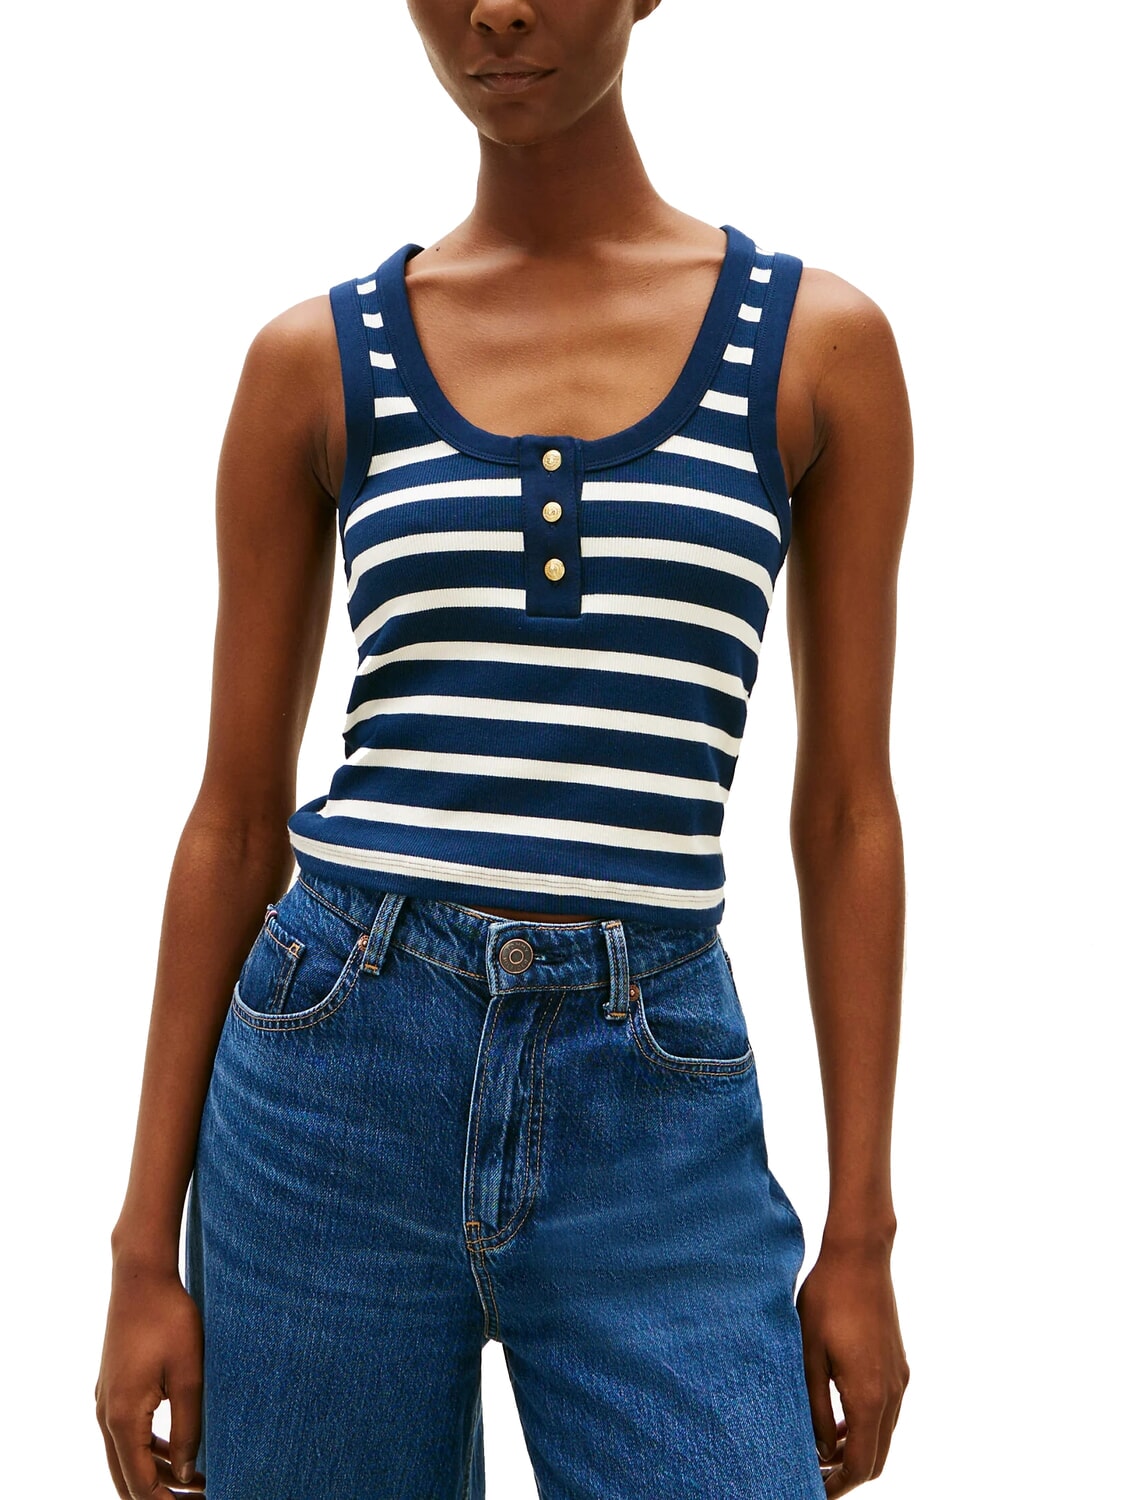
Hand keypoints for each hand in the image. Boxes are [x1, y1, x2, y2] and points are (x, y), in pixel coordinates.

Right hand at [95, 1259, 205, 1496]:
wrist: (142, 1277)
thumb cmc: (170, 1319)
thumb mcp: (189, 1374)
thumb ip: (189, 1427)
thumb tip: (189, 1474)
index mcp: (123, 1418)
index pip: (140, 1485)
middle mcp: (106, 1415)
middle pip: (128, 1478)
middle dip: (162, 1495)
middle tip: (201, 1496)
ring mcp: (106, 1401)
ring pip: (127, 1456)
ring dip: (158, 1472)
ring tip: (198, 1479)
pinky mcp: (114, 1388)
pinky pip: (128, 1433)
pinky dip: (151, 1449)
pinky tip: (179, 1451)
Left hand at [796, 1240, 908, 1493]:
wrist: (860, 1256)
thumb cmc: (827, 1299)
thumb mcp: (808, 1355)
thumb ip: (815, 1407)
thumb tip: (819, 1449)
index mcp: (869, 1396)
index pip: (861, 1465)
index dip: (837, 1485)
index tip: (811, 1489)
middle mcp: (892, 1393)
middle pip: (877, 1457)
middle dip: (847, 1473)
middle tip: (813, 1475)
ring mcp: (899, 1379)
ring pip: (883, 1435)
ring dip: (856, 1450)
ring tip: (820, 1451)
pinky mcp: (898, 1364)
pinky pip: (886, 1411)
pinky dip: (865, 1426)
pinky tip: (837, 1418)